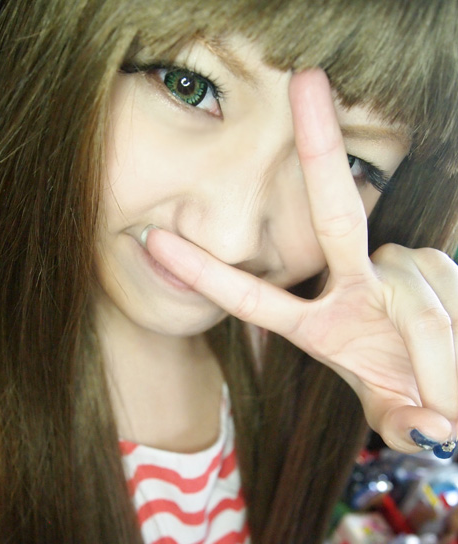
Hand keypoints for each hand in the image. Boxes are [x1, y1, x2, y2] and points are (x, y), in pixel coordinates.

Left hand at [145, 69, 457, 455]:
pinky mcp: (437, 264)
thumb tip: (431, 428)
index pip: (254, 298)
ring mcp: (396, 271)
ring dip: (437, 350)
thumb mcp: (397, 417)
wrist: (456, 392)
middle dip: (319, 147)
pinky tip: (457, 353)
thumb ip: (402, 425)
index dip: (206, 274)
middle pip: (333, 214)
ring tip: (448, 392)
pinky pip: (446, 286)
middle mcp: (353, 287)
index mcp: (319, 329)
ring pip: (415, 290)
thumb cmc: (416, 401)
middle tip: (307, 78)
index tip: (154, 242)